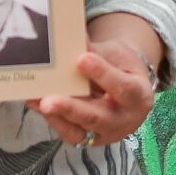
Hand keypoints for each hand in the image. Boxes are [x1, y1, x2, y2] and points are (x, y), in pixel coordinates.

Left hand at [36, 37, 156, 148]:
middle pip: (97, 118)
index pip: (122, 88)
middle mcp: (124, 121)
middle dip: (70, 108)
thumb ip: (95, 50)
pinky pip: (69, 133)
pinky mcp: (88, 139)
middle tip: (48, 101)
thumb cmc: (123, 69)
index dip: (103, 74)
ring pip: (79, 131)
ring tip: (36, 101)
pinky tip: (36, 103)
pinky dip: (52, 118)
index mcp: (139, 96)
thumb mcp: (117, 55)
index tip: (82, 59)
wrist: (128, 90)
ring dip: (56, 116)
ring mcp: (105, 134)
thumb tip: (70, 35)